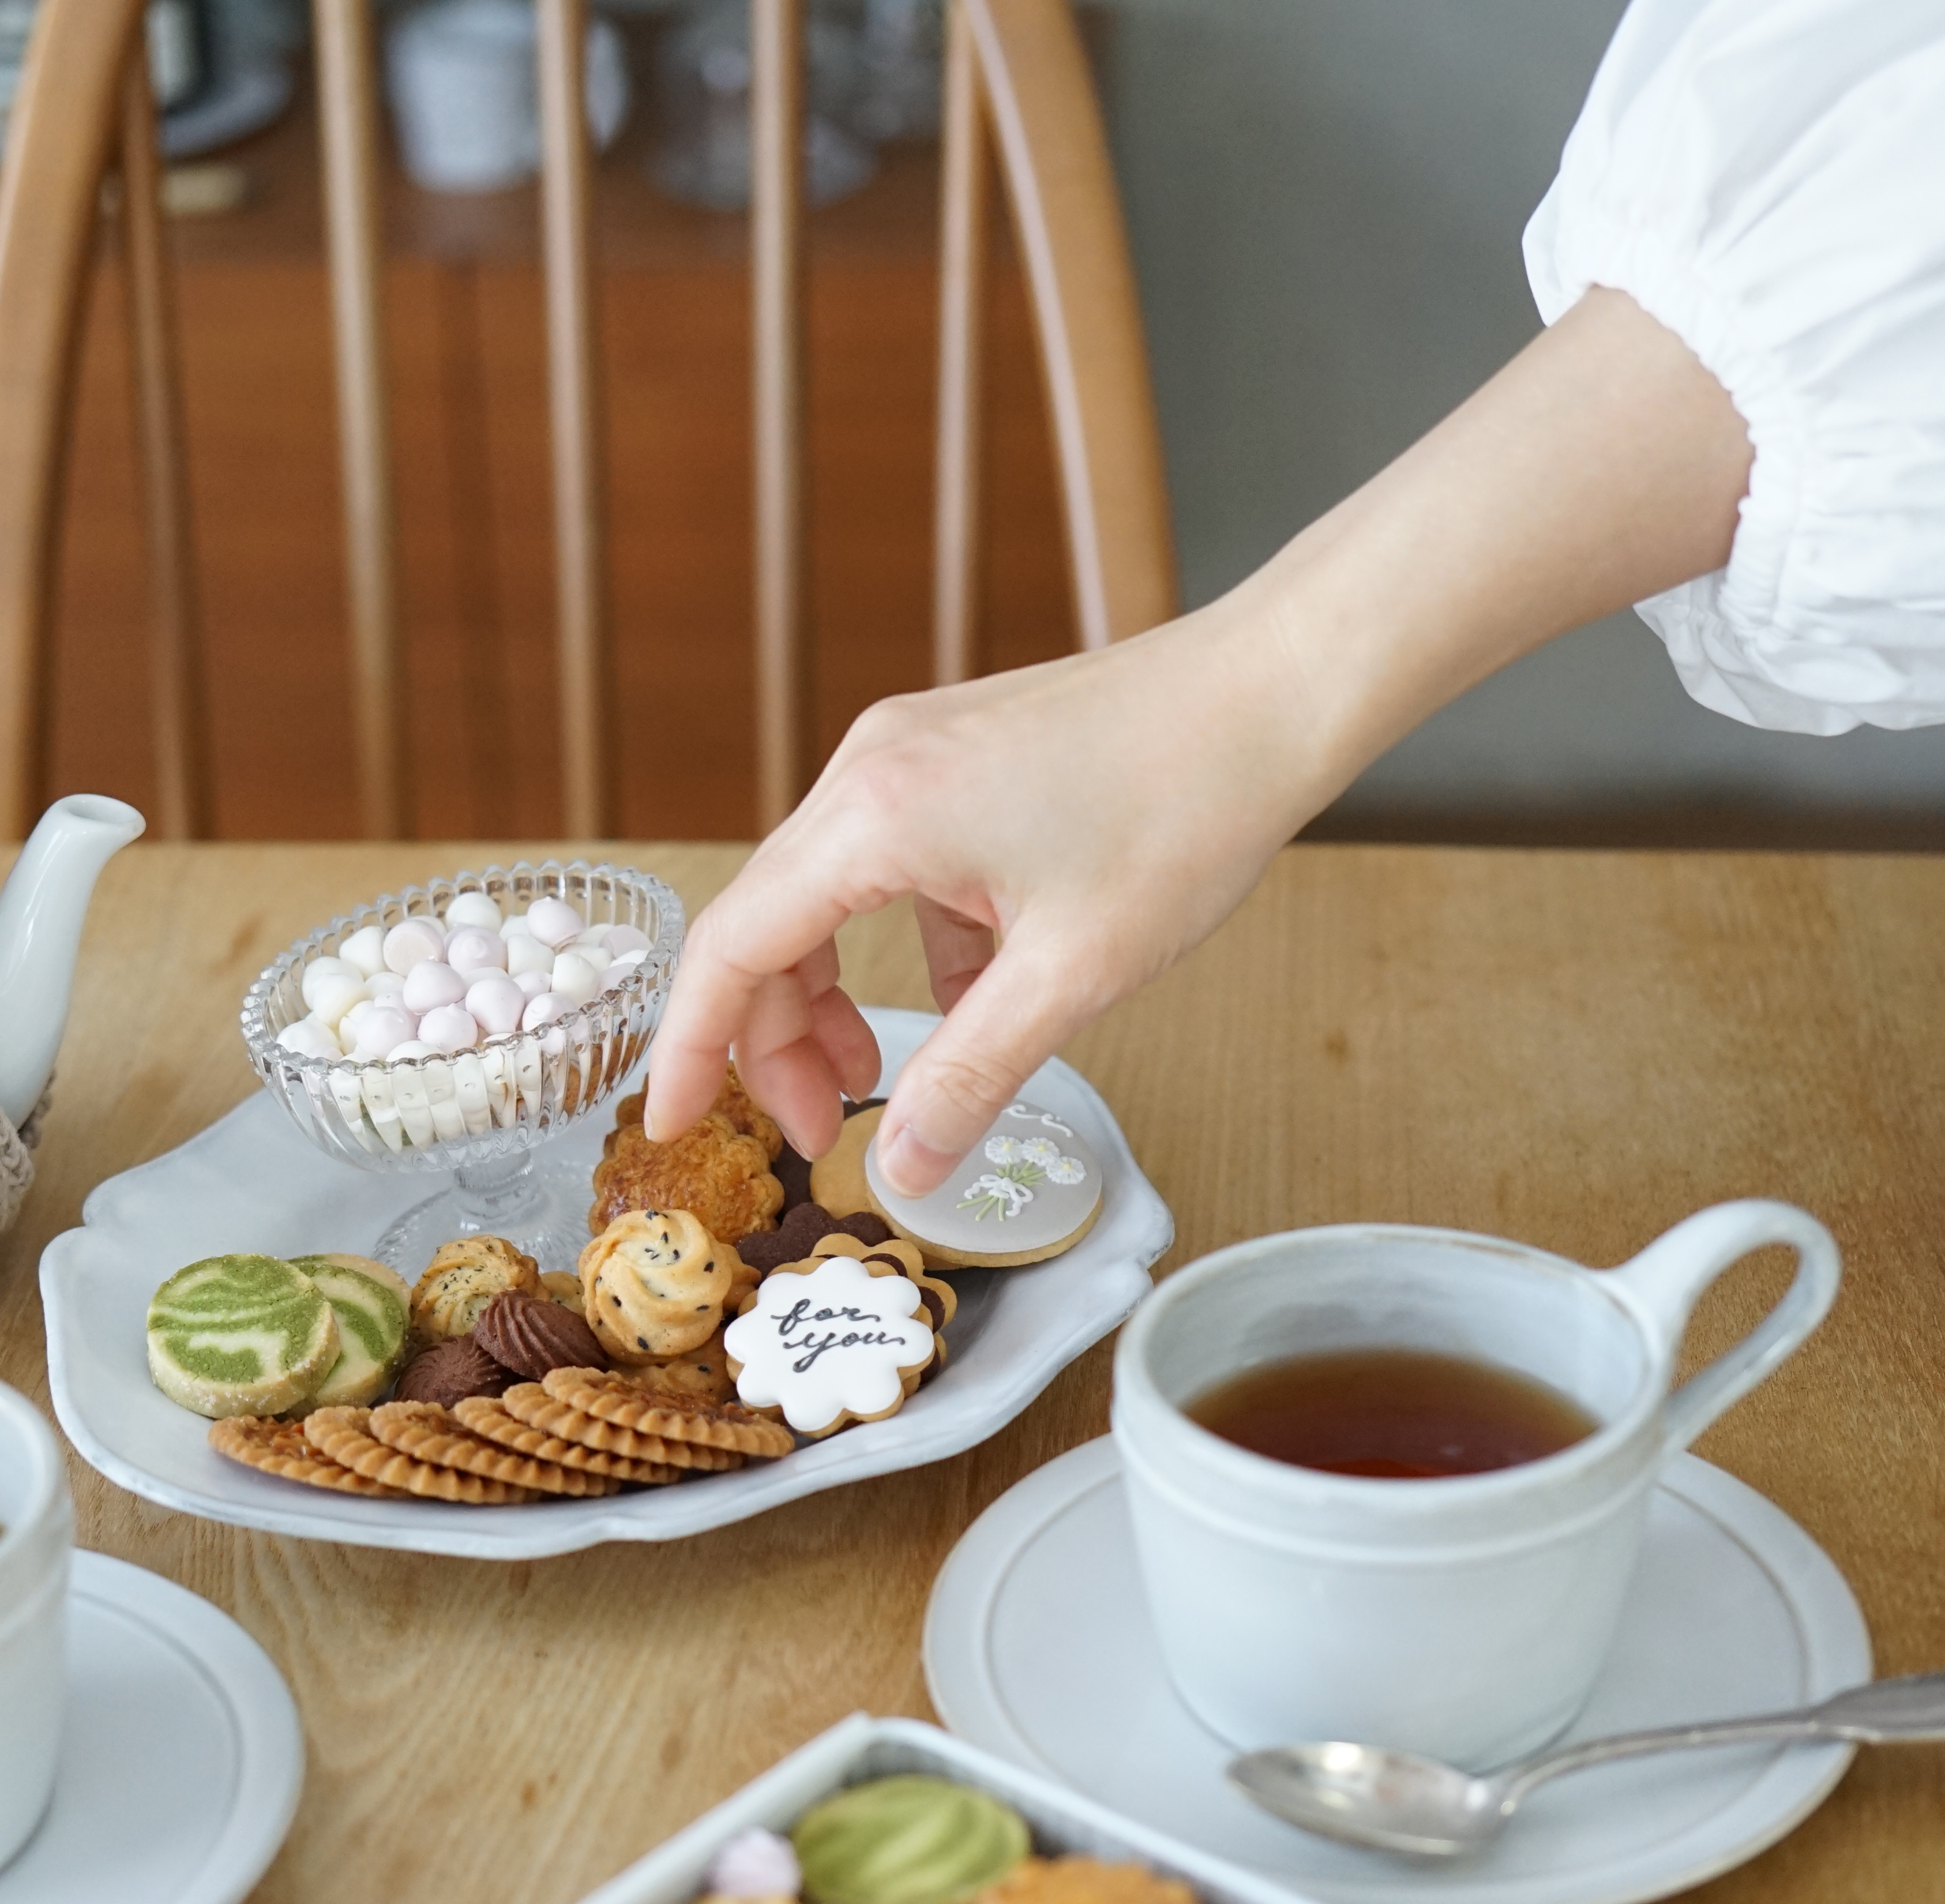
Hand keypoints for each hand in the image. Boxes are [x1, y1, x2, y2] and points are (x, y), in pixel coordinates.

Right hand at [645, 288, 1751, 1194]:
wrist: (1273, 688)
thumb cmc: (1184, 811)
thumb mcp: (1073, 977)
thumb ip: (973, 1078)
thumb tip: (905, 1173)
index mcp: (874, 815)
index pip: (731, 948)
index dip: (690, 1050)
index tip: (671, 1128)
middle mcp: (867, 769)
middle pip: (767, 925)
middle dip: (775, 1042)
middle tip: (824, 1136)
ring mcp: (908, 752)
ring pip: (825, 897)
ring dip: (835, 995)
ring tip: (882, 1084)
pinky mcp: (953, 754)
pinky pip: (889, 867)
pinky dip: (905, 947)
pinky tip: (976, 1001)